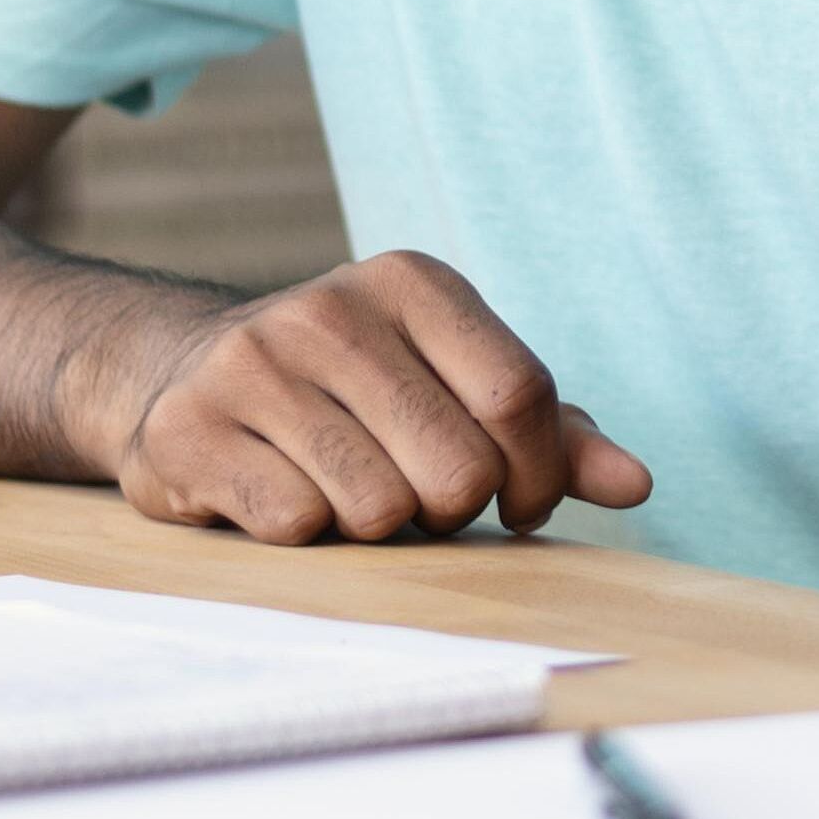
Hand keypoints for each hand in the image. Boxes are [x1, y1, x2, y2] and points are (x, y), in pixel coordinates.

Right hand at [75, 251, 652, 543]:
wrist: (182, 375)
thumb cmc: (354, 393)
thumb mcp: (454, 386)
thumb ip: (550, 433)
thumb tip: (636, 485)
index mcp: (411, 282)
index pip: (520, 394)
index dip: (538, 474)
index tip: (520, 504)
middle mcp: (329, 309)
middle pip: (457, 467)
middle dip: (452, 509)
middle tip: (418, 497)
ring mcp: (250, 365)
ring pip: (378, 508)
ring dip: (377, 528)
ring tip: (347, 489)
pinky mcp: (188, 430)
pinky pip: (297, 525)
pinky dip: (305, 535)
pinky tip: (281, 494)